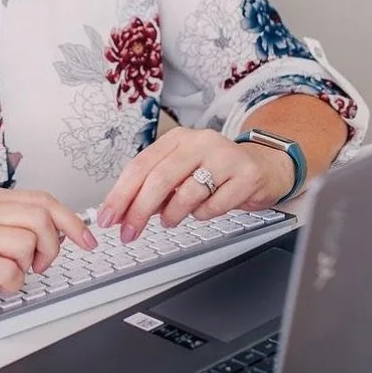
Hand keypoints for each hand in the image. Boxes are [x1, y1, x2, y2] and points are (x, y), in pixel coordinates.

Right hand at [0, 186, 98, 308]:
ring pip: (28, 242)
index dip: (71, 220)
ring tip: (14, 273)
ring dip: (31, 265)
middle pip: (42, 216)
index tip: (86, 238)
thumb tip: (46, 231)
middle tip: (43, 263)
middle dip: (55, 244)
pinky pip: (8, 270)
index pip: (42, 199)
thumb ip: (3, 221)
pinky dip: (13, 283)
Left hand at [97, 126, 291, 243]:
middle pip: (160, 179)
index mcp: (178, 139)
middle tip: (129, 233)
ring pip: (187, 193)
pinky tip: (204, 211)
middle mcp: (200, 142)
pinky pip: (214, 205)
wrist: (263, 166)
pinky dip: (203, 216)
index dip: (121, 194)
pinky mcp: (246, 176)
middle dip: (139, 211)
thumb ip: (154, 187)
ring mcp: (225, 157)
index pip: (140, 165)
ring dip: (173, 215)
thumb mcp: (182, 171)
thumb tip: (122, 212)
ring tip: (170, 220)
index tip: (108, 217)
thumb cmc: (216, 171)